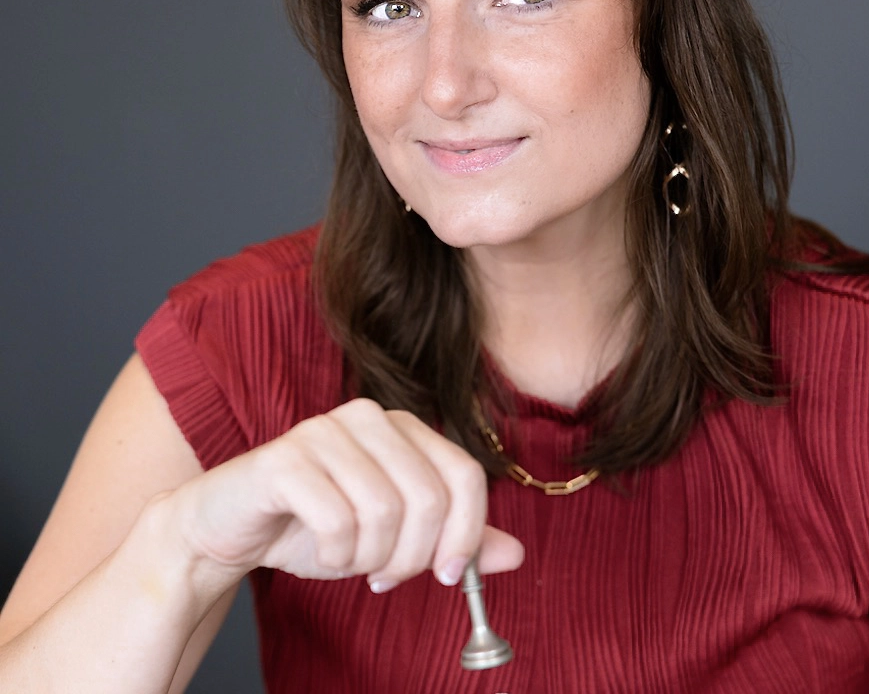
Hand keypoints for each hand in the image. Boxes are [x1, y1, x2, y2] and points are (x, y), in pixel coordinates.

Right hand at [166, 398, 523, 595]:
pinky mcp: (285, 458)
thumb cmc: (315, 525)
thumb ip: (453, 540)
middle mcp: (369, 416)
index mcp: (403, 426)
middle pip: (429, 499)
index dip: (466, 534)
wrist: (230, 526)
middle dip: (413, 557)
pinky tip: (323, 553)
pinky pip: (336, 520)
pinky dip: (335, 556)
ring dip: (369, 558)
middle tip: (385, 576)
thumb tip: (515, 554)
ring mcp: (324, 431)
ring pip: (384, 512)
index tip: (447, 576)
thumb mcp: (394, 537)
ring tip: (349, 559)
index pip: (466, 475)